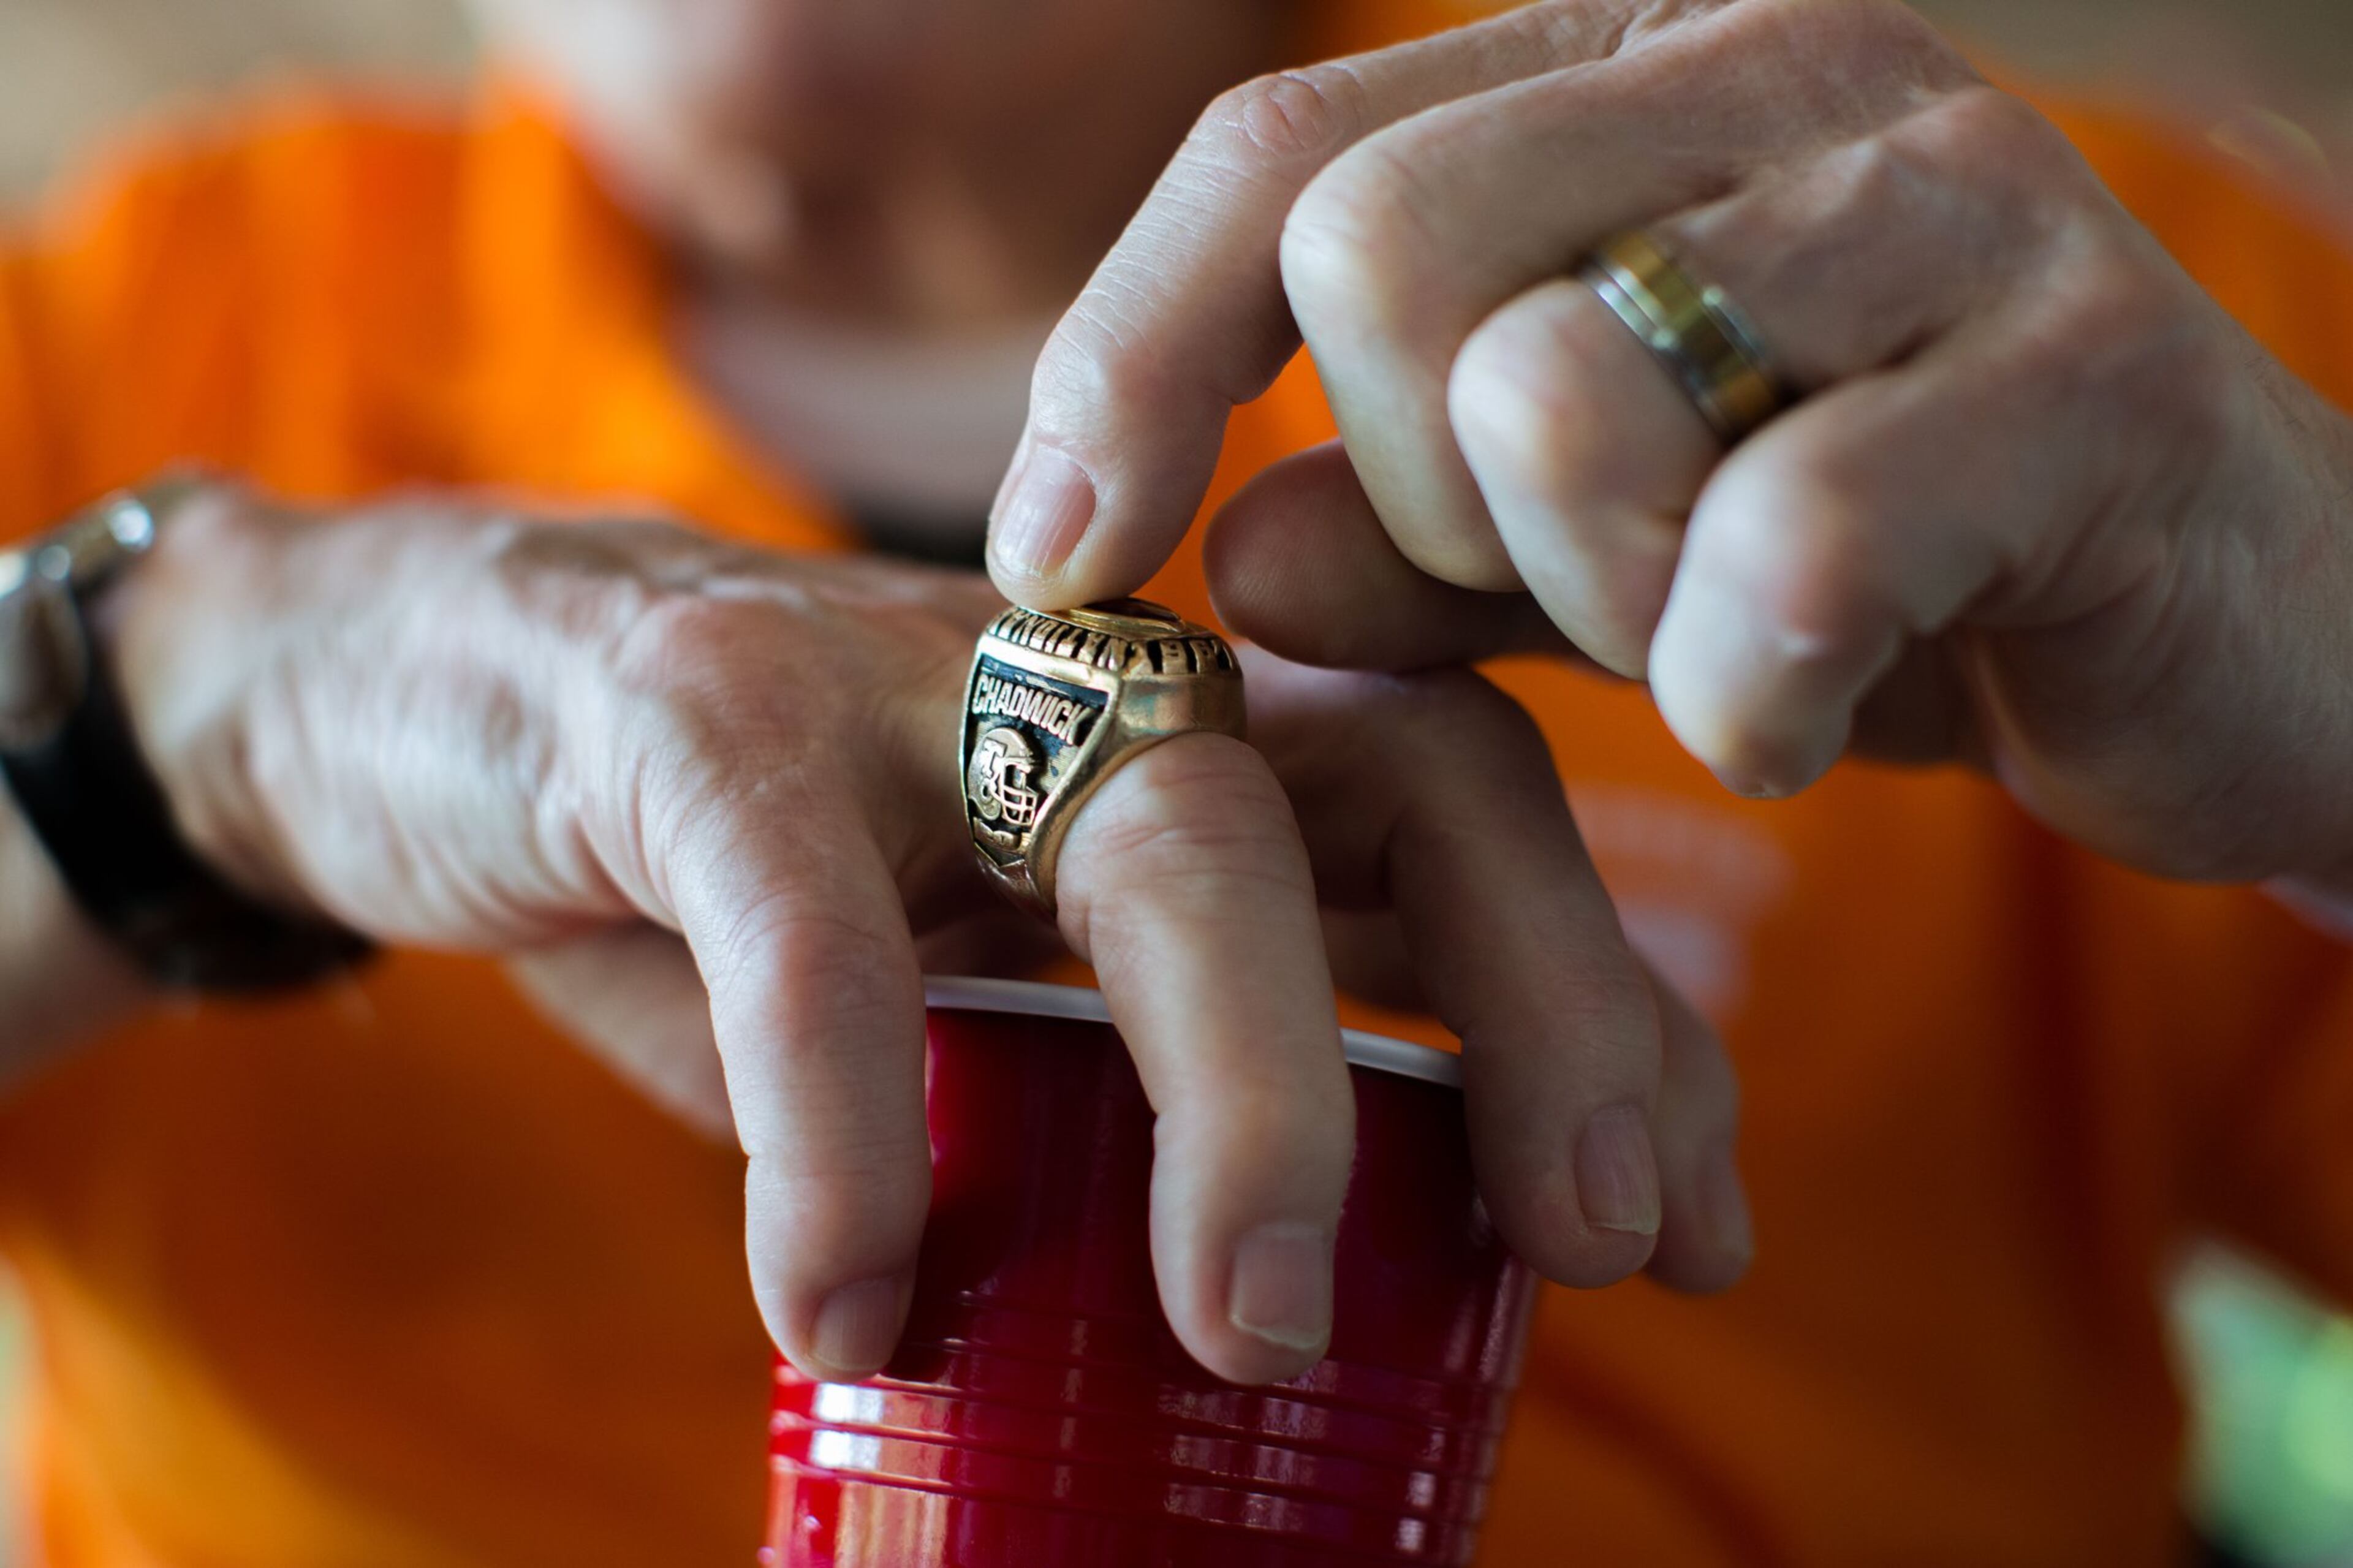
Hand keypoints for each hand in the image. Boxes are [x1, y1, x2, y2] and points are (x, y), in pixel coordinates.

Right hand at [103, 484, 1748, 1388]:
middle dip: (1548, 1007)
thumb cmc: (746, 884)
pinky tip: (847, 1305)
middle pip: (1414, 778)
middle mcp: (1102, 675)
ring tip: (1246, 1334)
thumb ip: (1122, 1097)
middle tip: (1592, 1249)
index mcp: (1196, 739)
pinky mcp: (694, 708)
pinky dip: (846, 1122)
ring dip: (1249, 1090)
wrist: (414, 693)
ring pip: (1171, 827)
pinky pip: (810, 918)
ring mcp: (909, 673)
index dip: (1615, 1009)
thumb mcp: (971, 995)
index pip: (1485, 824)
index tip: (1688, 1219)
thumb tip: (1322, 1323)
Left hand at [989, 0, 2352, 893]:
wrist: (2228, 635)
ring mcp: (1949, 199)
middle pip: (1386, 251)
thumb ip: (1405, 547)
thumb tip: (1216, 563)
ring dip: (1588, 599)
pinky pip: (1791, 550)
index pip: (1285, 154)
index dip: (1127, 354)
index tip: (1053, 554)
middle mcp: (1778, 77)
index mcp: (1629, 80)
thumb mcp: (1582, 563)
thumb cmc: (1871, 572)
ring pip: (1568, 392)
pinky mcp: (2093, 378)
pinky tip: (1796, 714)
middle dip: (1412, 495)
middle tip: (1539, 593)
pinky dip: (1743, 689)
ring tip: (1702, 643)